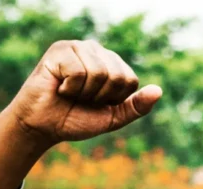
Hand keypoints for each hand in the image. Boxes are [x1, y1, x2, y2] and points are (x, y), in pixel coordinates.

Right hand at [8, 39, 161, 149]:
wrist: (44, 126)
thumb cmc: (76, 119)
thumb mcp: (112, 117)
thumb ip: (136, 106)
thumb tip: (159, 91)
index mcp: (111, 64)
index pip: (130, 80)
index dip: (115, 99)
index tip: (97, 103)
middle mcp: (96, 51)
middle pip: (117, 76)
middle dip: (100, 96)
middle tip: (82, 98)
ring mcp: (78, 47)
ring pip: (99, 73)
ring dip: (84, 93)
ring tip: (70, 92)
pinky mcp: (60, 50)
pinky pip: (78, 71)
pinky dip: (69, 88)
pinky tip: (59, 86)